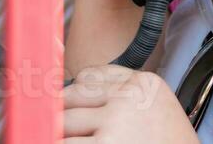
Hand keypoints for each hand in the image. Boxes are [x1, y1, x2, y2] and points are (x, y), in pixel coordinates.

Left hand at [62, 64, 198, 142]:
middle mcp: (129, 98)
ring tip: (58, 137)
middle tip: (59, 125)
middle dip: (62, 112)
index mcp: (144, 83)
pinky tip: (56, 142)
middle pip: (74, 94)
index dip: (75, 92)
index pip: (91, 75)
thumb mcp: (155, 108)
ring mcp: (115, 124)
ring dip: (59, 132)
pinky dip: (56, 142)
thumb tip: (71, 90)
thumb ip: (124, 94)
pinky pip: (65, 143)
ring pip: (64, 121)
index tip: (67, 103)